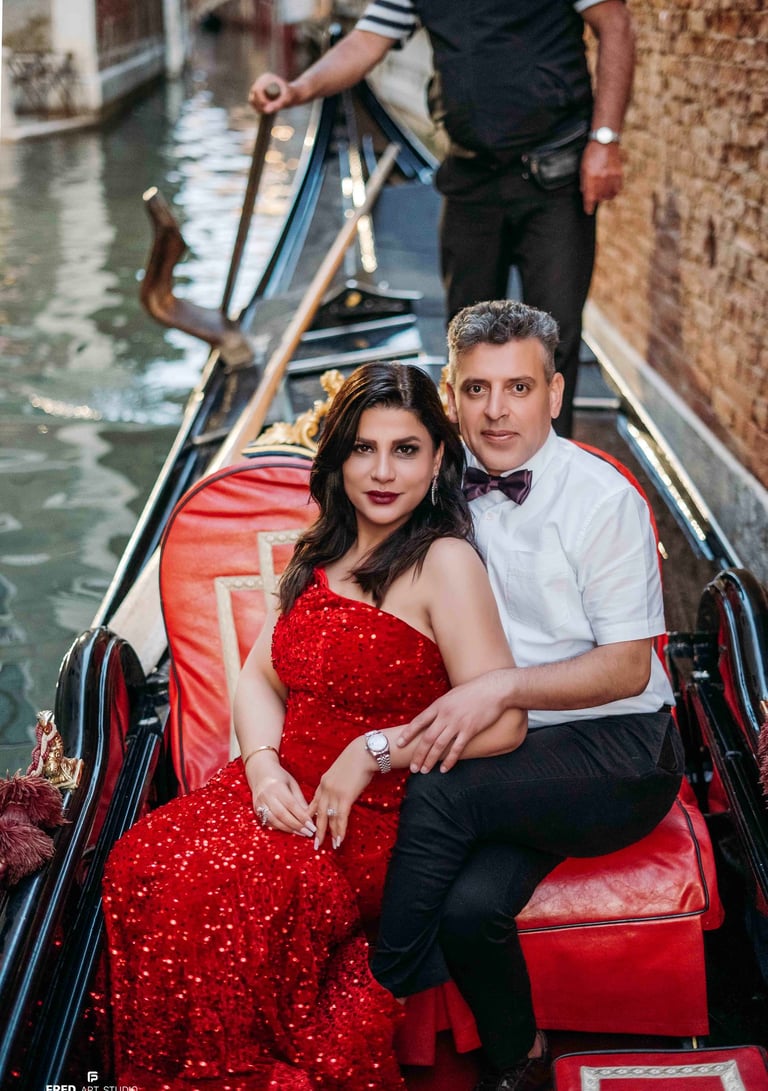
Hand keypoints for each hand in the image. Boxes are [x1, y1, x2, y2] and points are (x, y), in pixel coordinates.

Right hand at [247, 756, 315, 836]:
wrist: (259, 772)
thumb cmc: (279, 776)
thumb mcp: (292, 783)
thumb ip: (300, 799)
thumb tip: (310, 815)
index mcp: (277, 787)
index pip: (291, 805)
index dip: (302, 817)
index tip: (312, 825)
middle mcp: (266, 796)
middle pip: (282, 815)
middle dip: (297, 826)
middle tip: (309, 832)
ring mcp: (259, 803)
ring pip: (275, 821)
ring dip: (289, 829)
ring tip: (302, 833)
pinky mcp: (256, 810)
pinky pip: (269, 822)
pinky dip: (281, 827)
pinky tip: (291, 830)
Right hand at [248, 73, 293, 113]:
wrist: (294, 94)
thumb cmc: (291, 95)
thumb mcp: (285, 101)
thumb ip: (277, 105)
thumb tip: (266, 111)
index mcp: (267, 78)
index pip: (257, 90)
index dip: (261, 101)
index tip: (269, 107)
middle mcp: (261, 80)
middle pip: (253, 94)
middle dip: (259, 105)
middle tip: (268, 111)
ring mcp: (259, 85)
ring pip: (252, 99)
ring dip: (257, 107)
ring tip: (268, 111)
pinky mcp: (259, 92)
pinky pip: (253, 101)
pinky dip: (257, 108)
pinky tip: (265, 111)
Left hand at [310, 740, 374, 849]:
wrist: (364, 752)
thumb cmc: (356, 759)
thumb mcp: (341, 771)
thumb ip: (337, 782)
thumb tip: (341, 790)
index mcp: (323, 782)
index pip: (314, 803)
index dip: (312, 816)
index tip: (311, 827)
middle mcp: (325, 789)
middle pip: (319, 814)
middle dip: (317, 830)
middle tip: (316, 843)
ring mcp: (334, 793)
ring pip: (330, 818)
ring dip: (331, 834)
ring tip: (332, 846)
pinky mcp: (345, 797)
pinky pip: (340, 818)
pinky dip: (340, 830)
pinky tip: (340, 839)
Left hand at [397, 671, 512, 773]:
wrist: (494, 689)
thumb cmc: (474, 691)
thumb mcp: (452, 695)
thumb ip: (442, 707)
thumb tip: (433, 717)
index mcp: (439, 705)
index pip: (418, 721)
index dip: (408, 734)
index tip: (399, 744)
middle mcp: (445, 715)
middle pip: (427, 738)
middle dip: (418, 754)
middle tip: (412, 767)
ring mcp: (457, 723)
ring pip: (439, 746)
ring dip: (430, 760)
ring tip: (424, 770)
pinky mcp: (470, 730)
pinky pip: (457, 749)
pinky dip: (449, 761)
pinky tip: (444, 769)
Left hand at [580, 141, 622, 214]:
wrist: (605, 141)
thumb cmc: (591, 153)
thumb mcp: (583, 167)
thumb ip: (584, 181)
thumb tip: (584, 192)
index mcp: (591, 177)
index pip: (590, 197)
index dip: (589, 207)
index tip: (588, 211)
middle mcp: (602, 179)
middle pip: (600, 198)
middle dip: (596, 200)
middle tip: (594, 198)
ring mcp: (612, 177)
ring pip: (609, 195)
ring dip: (605, 197)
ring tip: (602, 193)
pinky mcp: (619, 174)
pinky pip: (617, 189)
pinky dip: (613, 191)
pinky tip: (610, 189)